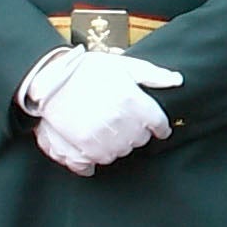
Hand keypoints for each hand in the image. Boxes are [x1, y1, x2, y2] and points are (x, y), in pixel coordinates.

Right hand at [20, 42, 181, 174]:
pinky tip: (96, 143)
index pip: (158, 123)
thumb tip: (177, 80)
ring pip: (122, 152)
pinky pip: (99, 162)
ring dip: (119, 143)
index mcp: (133, 101)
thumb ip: (152, 75)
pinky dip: (99, 155)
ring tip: (108, 128)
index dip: (159, 126)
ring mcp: (102, 137)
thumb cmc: (87, 70)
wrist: (49, 79)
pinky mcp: (84, 148)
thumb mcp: (122, 64)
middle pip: (140, 139)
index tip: (158, 128)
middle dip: (137, 131)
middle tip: (124, 120)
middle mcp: (121, 122)